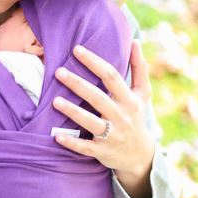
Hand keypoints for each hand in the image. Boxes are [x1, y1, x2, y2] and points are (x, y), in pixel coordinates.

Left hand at [52, 39, 154, 197]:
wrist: (140, 155)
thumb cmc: (136, 117)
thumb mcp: (142, 94)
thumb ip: (139, 68)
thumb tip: (134, 41)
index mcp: (129, 100)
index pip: (112, 76)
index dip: (94, 62)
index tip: (76, 50)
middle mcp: (121, 116)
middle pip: (98, 98)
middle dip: (78, 84)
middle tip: (59, 71)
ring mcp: (112, 135)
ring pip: (90, 122)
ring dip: (72, 112)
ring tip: (54, 101)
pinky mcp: (102, 151)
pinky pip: (85, 147)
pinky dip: (72, 142)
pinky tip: (57, 135)